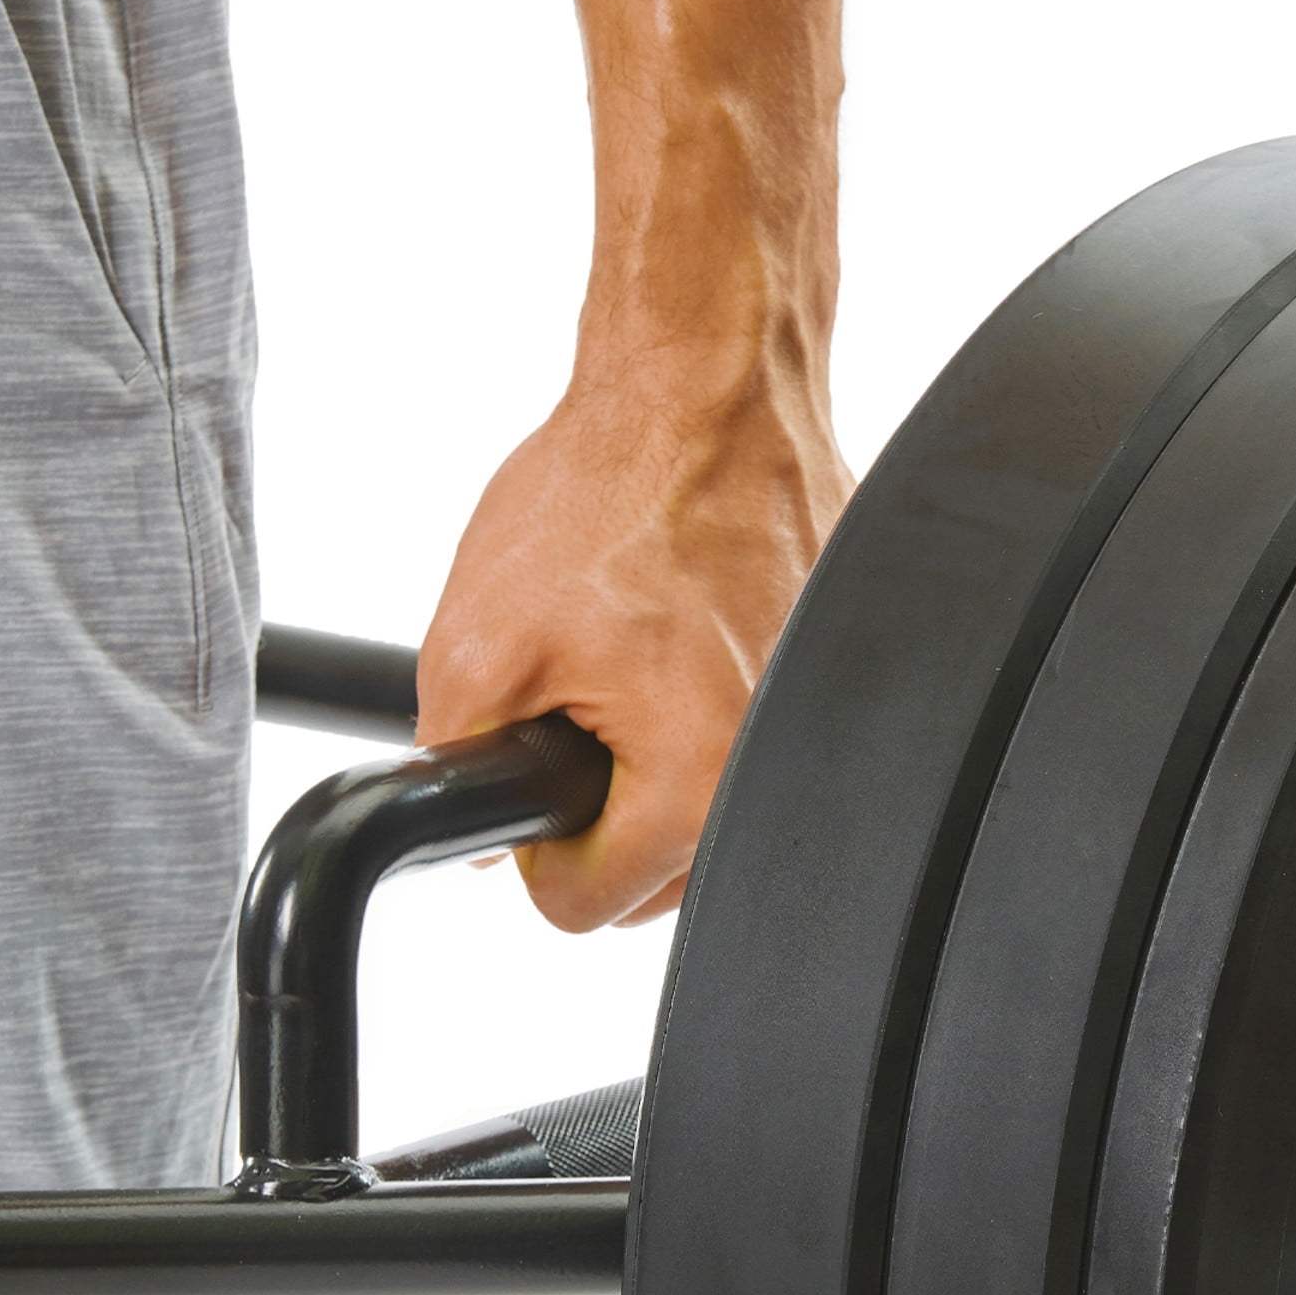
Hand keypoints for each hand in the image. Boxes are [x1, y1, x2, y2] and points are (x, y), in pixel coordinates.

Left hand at [416, 361, 852, 930]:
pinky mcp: (840, 678)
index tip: (533, 768)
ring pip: (704, 812)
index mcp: (693, 784)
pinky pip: (755, 740)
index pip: (583, 907)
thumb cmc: (615, 487)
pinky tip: (686, 627)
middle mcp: (773, 770)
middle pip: (655, 876)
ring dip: (655, 758)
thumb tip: (468, 821)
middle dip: (601, 803)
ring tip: (631, 661)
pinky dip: (711, 702)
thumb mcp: (476, 643)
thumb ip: (454, 764)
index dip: (534, 845)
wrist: (710, 387)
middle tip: (580, 698)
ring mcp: (817, 726)